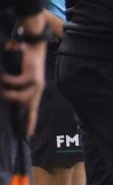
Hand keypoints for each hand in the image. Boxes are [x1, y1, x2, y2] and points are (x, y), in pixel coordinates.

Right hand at [2, 19, 45, 136]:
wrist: (33, 48)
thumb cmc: (24, 64)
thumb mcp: (20, 80)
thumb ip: (14, 90)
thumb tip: (5, 95)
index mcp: (35, 93)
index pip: (33, 112)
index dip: (30, 123)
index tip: (28, 136)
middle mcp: (38, 90)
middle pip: (26, 106)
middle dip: (12, 102)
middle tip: (1, 94)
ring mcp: (37, 83)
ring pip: (21, 96)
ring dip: (8, 92)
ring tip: (0, 88)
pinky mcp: (33, 76)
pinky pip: (18, 83)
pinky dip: (8, 80)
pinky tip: (3, 77)